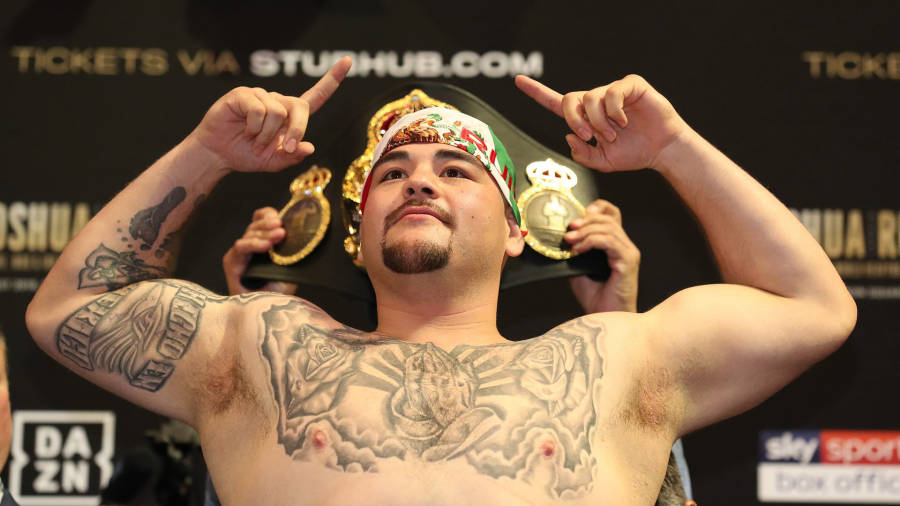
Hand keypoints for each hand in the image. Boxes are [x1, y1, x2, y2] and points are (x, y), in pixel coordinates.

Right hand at [189, 57, 351, 173]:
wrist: (217, 155)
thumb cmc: (246, 155)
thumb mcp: (274, 162)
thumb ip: (291, 156)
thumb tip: (309, 147)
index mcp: (289, 115)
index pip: (315, 96)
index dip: (332, 79)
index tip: (349, 61)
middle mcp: (277, 101)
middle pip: (299, 107)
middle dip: (296, 130)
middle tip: (283, 148)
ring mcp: (260, 96)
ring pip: (278, 112)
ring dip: (267, 135)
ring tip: (254, 141)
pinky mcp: (243, 95)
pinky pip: (258, 109)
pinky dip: (254, 127)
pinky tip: (244, 131)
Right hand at [222, 207, 297, 295]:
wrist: (266, 314)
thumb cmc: (280, 292)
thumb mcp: (290, 266)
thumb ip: (291, 249)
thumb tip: (303, 232)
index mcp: (263, 244)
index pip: (261, 219)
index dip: (269, 215)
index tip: (282, 217)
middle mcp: (250, 247)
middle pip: (256, 225)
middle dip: (269, 223)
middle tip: (282, 226)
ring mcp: (240, 254)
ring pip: (249, 233)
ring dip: (265, 233)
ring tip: (280, 235)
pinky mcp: (232, 263)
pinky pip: (241, 247)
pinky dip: (253, 244)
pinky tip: (266, 246)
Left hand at [515, 74, 688, 172]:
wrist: (661, 151)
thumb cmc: (632, 154)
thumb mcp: (601, 163)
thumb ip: (581, 153)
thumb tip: (569, 135)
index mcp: (585, 117)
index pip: (555, 102)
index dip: (536, 92)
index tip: (518, 80)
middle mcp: (596, 101)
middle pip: (569, 99)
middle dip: (574, 119)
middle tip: (588, 137)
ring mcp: (612, 91)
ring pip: (590, 98)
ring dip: (599, 122)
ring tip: (613, 134)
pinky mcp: (630, 85)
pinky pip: (612, 93)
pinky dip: (615, 111)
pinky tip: (625, 121)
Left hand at [564, 200, 639, 312]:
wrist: (604, 319)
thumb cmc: (596, 298)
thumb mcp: (579, 270)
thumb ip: (576, 252)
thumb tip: (562, 238)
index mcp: (616, 245)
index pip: (612, 214)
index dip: (597, 208)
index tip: (577, 216)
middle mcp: (625, 246)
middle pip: (608, 218)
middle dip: (585, 220)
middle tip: (568, 229)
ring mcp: (629, 253)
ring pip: (609, 227)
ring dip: (585, 231)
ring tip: (569, 240)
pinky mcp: (628, 261)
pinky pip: (610, 241)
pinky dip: (591, 241)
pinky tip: (578, 250)